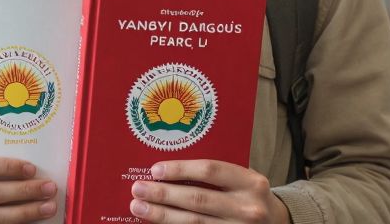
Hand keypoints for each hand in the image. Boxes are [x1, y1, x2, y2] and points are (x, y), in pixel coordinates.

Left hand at [130, 160, 288, 222]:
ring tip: (139, 207)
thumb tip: (167, 172)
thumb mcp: (242, 181)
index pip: (210, 171)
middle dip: (164, 194)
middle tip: (138, 189)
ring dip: (162, 215)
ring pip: (193, 223)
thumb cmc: (249, 197)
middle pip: (197, 200)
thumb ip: (215, 176)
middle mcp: (247, 208)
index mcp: (251, 183)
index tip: (155, 170)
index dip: (180, 170)